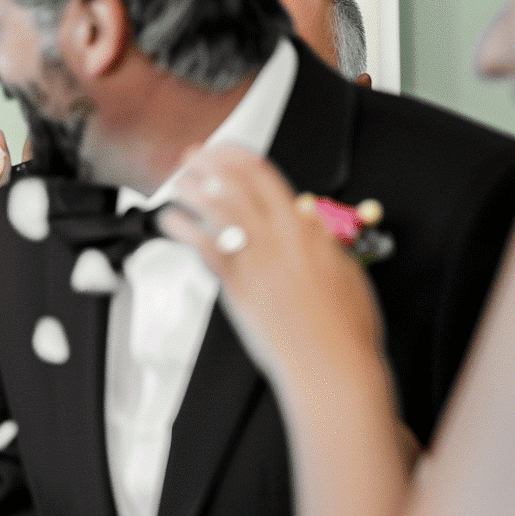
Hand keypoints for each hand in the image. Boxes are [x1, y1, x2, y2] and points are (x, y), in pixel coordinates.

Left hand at [163, 144, 385, 378]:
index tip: (224, 152)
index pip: (266, 177)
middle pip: (237, 186)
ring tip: (177, 180)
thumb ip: (321, 242)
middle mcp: (281, 238)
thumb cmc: (343, 328)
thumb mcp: (344, 271)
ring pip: (218, 210)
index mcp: (307, 229)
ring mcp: (257, 260)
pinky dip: (184, 229)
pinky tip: (170, 220)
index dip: (238, 159)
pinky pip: (205, 248)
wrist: (333, 363)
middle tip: (192, 157)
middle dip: (210, 165)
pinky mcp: (238, 286)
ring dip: (193, 190)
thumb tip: (308, 220)